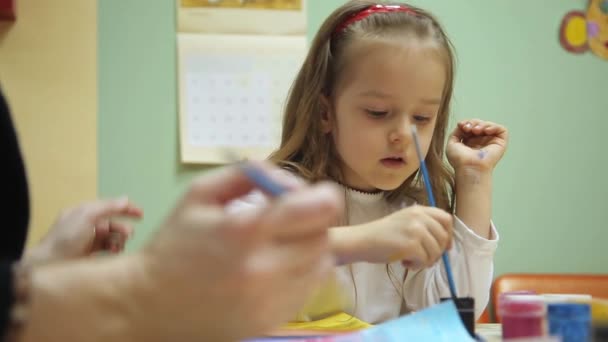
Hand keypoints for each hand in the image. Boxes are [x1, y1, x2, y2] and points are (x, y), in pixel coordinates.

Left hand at [26, 198, 142, 264]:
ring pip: (113, 237)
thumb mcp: (87, 216)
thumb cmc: (66, 237)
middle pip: (113, 224)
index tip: (141, 214)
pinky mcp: (90, 255)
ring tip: (118, 246)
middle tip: (128, 235)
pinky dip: (114, 249)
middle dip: (123, 228)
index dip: (126, 209)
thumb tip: (126, 200)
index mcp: (85, 212)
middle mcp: (88, 225)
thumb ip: (108, 207)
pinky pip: (108, 249)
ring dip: (119, 240)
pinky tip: (114, 252)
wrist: (48, 264)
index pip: (110, 207)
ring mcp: (89, 241)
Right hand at [136, 162, 342, 340]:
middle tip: (293, 217)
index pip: (317, 210)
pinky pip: (309, 289)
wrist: (152, 304)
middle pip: (322, 236)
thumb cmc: (175, 244)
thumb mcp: (199, 194)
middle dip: (314, 220)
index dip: (323, 196)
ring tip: (284, 242)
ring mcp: (270, 300)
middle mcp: (263, 269)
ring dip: (311, 247)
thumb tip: (287, 179)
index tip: (314, 194)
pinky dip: (304, 273)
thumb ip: (246, 174)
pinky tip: (280, 266)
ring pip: (321, 264)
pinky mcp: (272, 321)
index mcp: (245, 231)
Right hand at [360, 205, 452, 267]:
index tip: (444, 247)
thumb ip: (424, 226)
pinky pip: (425, 260)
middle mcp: (419, 217)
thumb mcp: (405, 222)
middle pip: (443, 237)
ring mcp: (415, 230)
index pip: (446, 219)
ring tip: (410, 261)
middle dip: (437, 252)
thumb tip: (446, 245)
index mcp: (419, 210)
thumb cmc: (382, 235)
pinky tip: (404, 263)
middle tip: (423, 258)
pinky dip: (417, 266)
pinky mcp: (411, 245)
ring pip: (436, 252)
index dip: (448, 235)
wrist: (362, 240)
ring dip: (426, 261)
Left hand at [447, 119, 508, 172]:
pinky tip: (486, 130)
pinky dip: (493, 126)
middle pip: (479, 124)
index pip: (470, 126)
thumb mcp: (452, 143)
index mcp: (470, 142)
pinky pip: (501, 129)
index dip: (466, 123)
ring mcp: (491, 142)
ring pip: (489, 125)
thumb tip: (462, 124)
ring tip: (475, 130)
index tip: (461, 125)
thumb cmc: (459, 160)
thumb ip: (456, 132)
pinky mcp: (500, 143)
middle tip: (468, 128)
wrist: (469, 167)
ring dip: (481, 124)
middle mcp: (481, 142)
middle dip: (473, 122)